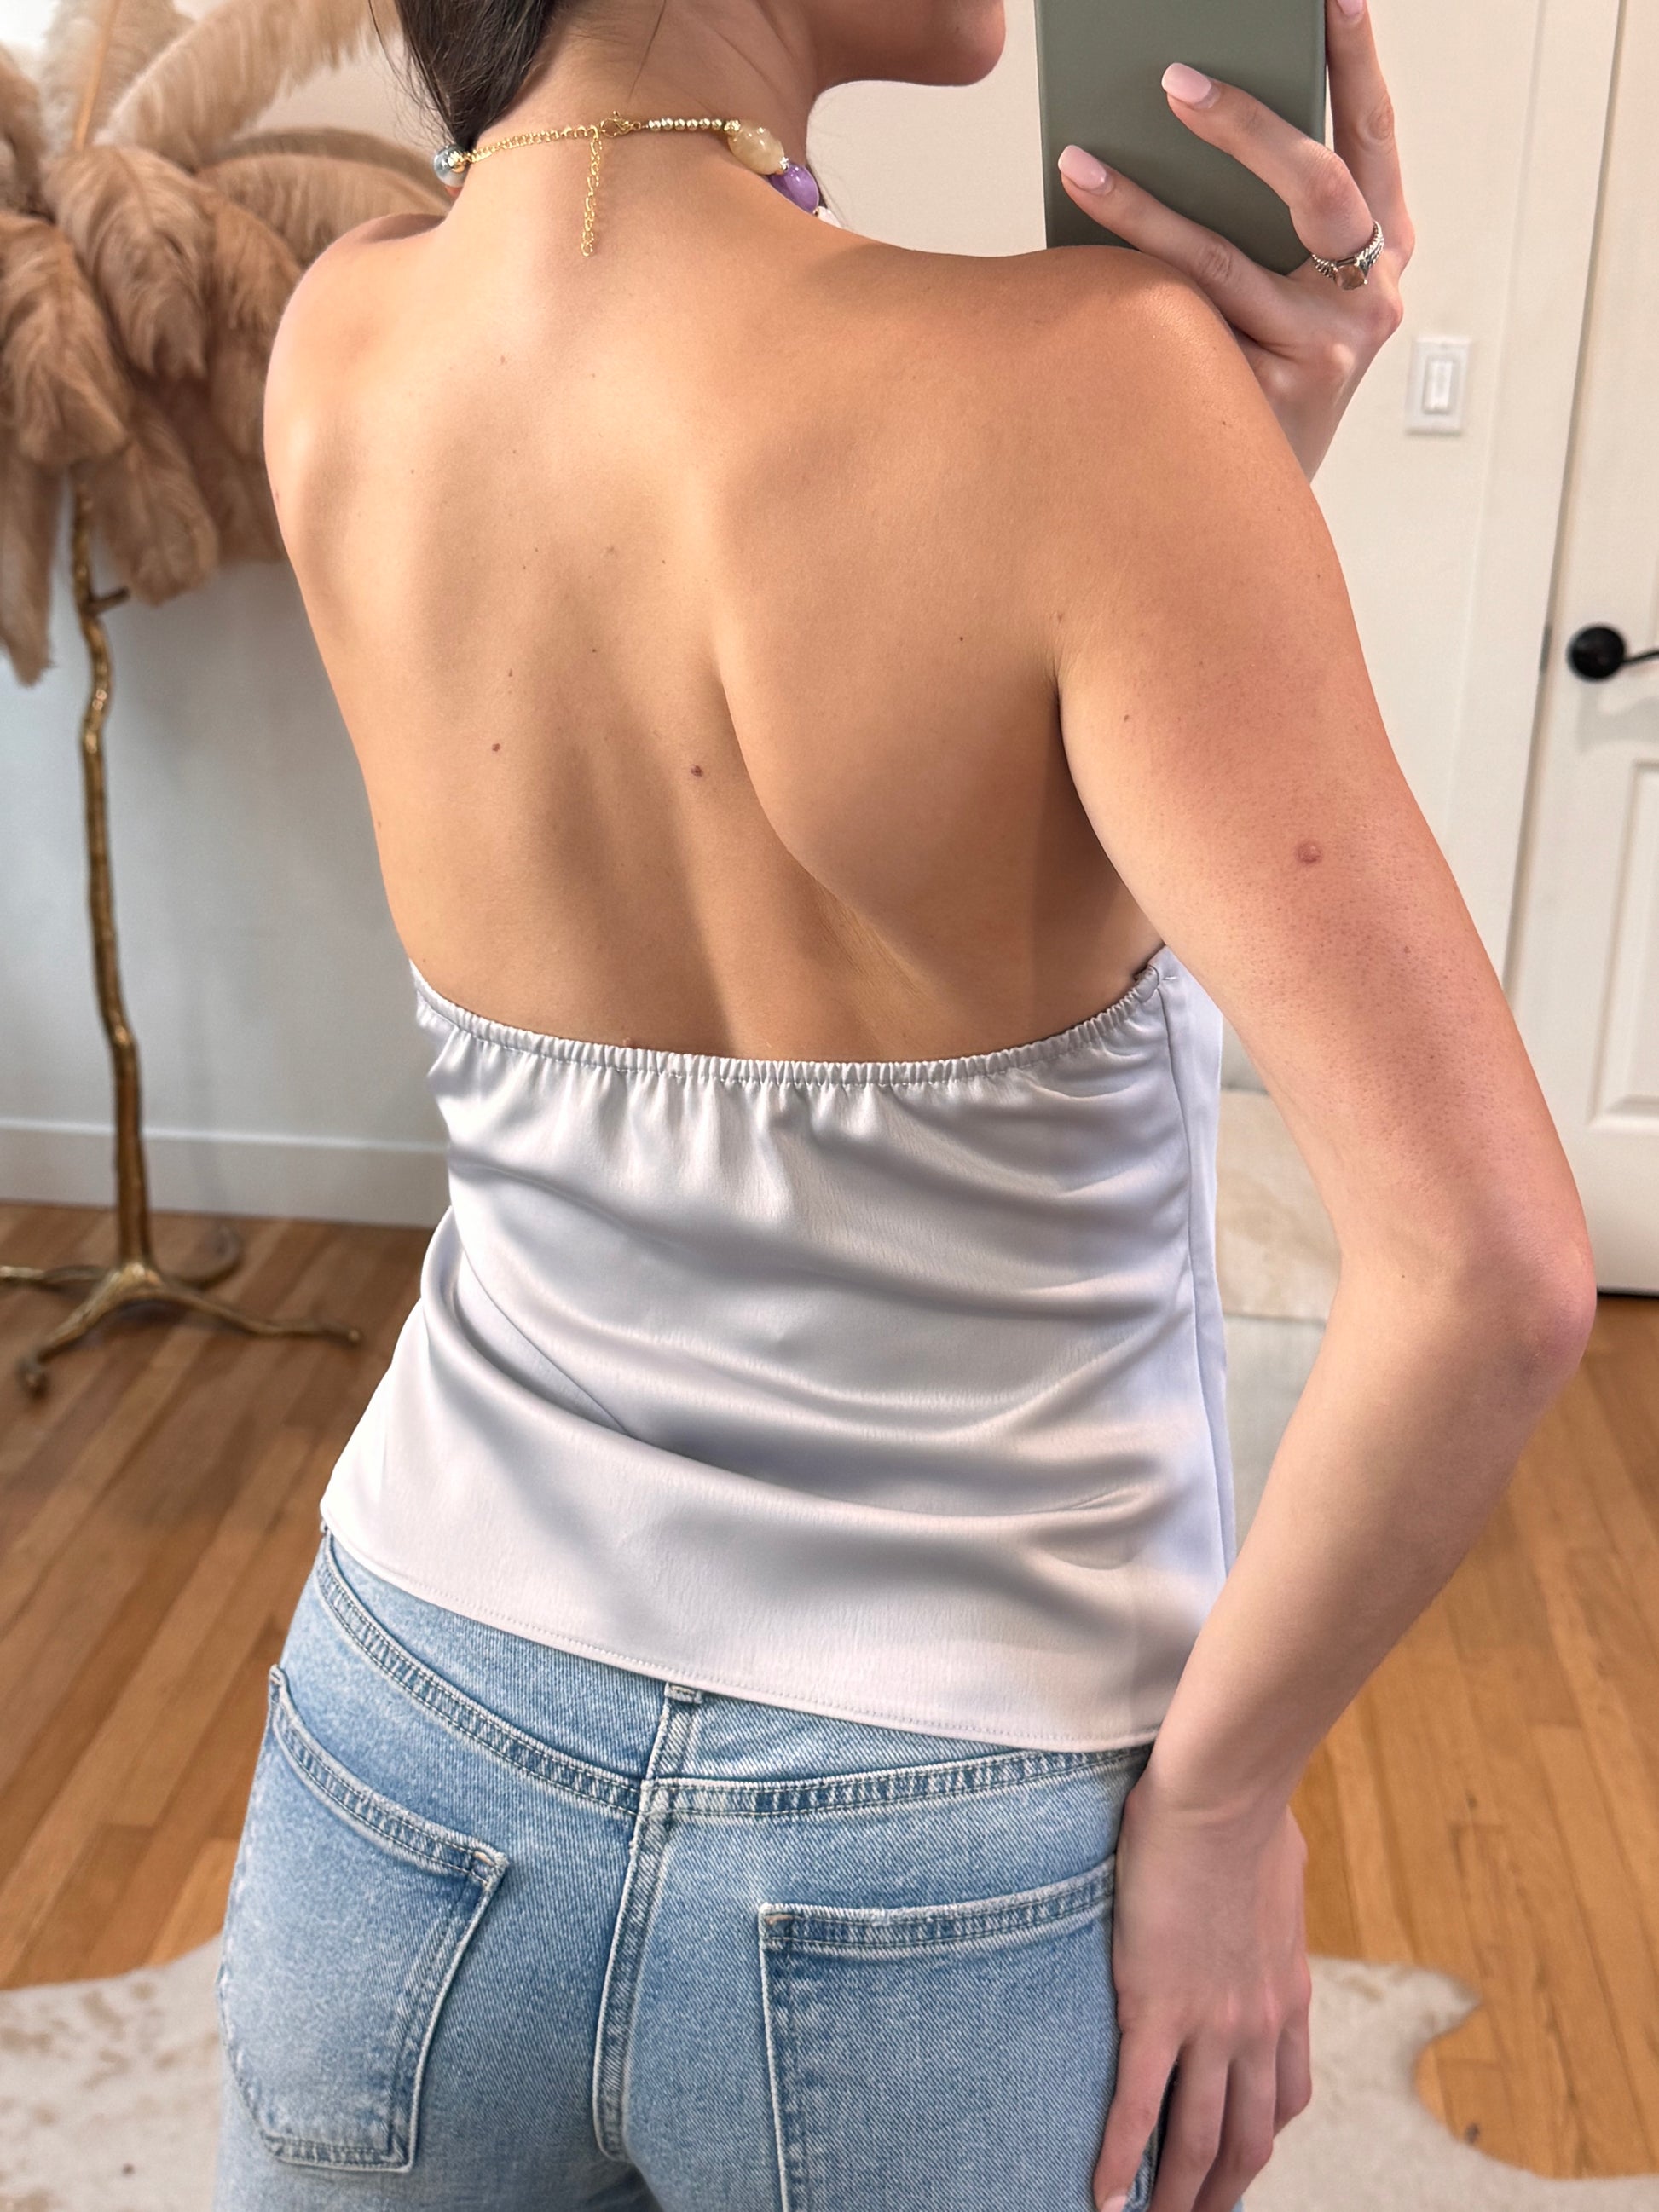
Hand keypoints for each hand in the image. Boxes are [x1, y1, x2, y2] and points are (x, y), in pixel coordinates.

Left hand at [1056, 0, 1412, 478]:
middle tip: (1174, 78)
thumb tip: (1169, 124)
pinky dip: (1127, 286)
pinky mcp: (1272, 404)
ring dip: (1144, 208)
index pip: (1371, 135)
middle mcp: (1371, 297)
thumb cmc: (1256, 377)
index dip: (1355, 60)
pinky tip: (1074, 253)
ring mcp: (1327, 355)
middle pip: (1321, 187)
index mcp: (1384, 250)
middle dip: (1248, 123)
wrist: (1256, 515)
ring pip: (1226, 265)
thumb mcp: (1281, 287)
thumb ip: (1257, 219)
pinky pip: (1184, 330)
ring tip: (1078, 164)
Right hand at [1092, 1775, 1312, 2211]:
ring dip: (1177, 2196)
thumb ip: (1270, 1900)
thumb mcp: (1282, 1874)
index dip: (1258, 2140)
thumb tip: (1265, 1881)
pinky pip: (1140, 2105)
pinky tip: (1103, 2195)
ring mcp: (1211, 2025)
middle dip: (1220, 2193)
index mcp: (1286, 1997)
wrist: (1222, 1798)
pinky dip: (1121, 2159)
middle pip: (1247, 2141)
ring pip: (1198, 2140)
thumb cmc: (1251, 1814)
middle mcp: (1258, 2027)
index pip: (1284, 2097)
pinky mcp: (1158, 2008)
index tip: (1234, 2164)